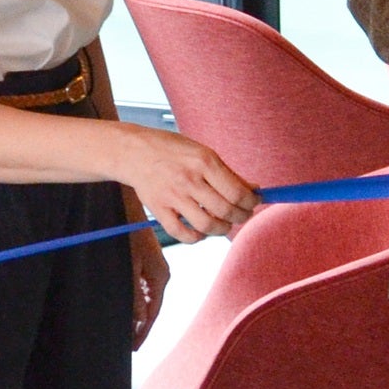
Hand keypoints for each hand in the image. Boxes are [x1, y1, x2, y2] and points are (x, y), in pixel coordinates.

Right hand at [110, 125, 256, 244]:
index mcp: (204, 162)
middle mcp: (189, 180)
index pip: (237, 192)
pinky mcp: (158, 209)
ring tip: (224, 224)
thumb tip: (254, 190)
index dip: (251, 202)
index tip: (254, 203)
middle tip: (243, 215)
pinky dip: (196, 237)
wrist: (134, 152)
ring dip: (222, 229)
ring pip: (207, 225)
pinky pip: (181, 233)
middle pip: (226, 210)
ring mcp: (172, 196)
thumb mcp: (204, 153)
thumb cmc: (174, 151)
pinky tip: (201, 231)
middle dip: (241, 217)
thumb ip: (228, 173)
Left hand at [127, 225, 168, 350]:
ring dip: (137, 315)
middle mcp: (160, 275)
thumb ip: (134, 293)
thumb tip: (137, 319)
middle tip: (128, 345)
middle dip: (140, 327)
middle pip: (151, 308)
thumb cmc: (127, 234)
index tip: (133, 348)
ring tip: (126, 331)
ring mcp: (154, 269)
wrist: (127, 207)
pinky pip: (142, 289)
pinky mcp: (146, 263)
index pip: (152, 313)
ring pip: (146, 300)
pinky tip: (128, 309)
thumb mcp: (129, 264)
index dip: (142, 332)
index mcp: (160, 277)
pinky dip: (135, 301)